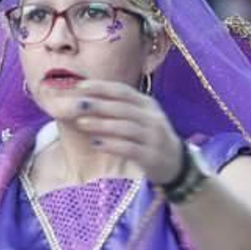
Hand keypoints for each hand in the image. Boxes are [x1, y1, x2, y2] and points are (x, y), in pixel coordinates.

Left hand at [71, 80, 185, 184]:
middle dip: (98, 104)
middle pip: (122, 107)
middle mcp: (152, 118)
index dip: (101, 87)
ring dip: (101, 124)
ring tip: (81, 123)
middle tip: (75, 105)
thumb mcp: (139, 118)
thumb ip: (118, 109)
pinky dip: (111, 145)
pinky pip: (129, 148)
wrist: (175, 163)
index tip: (80, 87)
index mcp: (147, 104)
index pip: (122, 91)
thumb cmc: (148, 137)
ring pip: (125, 127)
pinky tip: (95, 143)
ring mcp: (153, 137)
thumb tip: (86, 100)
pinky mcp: (151, 156)